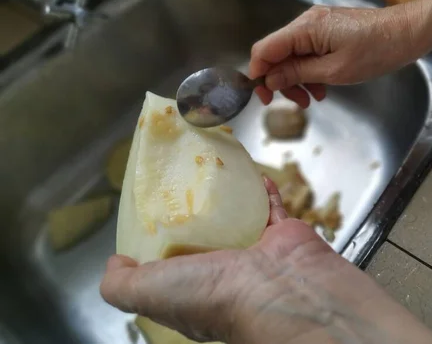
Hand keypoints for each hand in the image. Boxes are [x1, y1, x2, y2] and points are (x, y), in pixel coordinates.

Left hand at [101, 180, 431, 343]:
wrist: (282, 289)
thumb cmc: (215, 294)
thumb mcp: (148, 292)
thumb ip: (120, 284)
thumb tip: (114, 265)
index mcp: (196, 291)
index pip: (174, 264)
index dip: (163, 242)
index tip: (153, 214)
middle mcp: (228, 274)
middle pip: (208, 237)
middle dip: (197, 214)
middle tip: (182, 183)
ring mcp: (258, 252)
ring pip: (240, 219)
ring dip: (230, 198)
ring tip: (214, 172)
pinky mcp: (283, 235)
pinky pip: (272, 207)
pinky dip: (263, 191)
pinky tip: (251, 173)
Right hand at [249, 1, 431, 107]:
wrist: (407, 33)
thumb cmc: (377, 51)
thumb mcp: (335, 70)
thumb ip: (298, 74)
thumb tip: (270, 80)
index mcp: (305, 29)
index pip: (264, 50)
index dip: (258, 74)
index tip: (264, 97)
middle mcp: (306, 22)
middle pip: (277, 54)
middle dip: (281, 81)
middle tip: (297, 103)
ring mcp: (317, 25)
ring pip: (292, 55)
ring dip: (297, 79)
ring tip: (313, 98)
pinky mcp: (328, 30)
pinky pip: (308, 52)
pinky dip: (310, 71)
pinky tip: (323, 87)